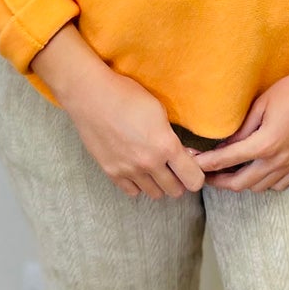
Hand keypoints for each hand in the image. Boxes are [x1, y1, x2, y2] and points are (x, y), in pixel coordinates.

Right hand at [65, 66, 207, 199]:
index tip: (192, 167)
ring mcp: (129, 170)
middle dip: (179, 180)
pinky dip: (138, 184)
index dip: (196, 175)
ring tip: (154, 168)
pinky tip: (137, 169)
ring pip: (155, 194)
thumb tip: (184, 155)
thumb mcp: (160, 111)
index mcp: (165, 145)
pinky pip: (132, 191)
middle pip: (175, 191)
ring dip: (159, 183)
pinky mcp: (111, 172)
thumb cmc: (127, 96)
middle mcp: (149, 163)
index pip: (193, 179)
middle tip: (174, 168)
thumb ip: (172, 137)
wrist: (91, 96)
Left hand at [191, 64, 288, 192]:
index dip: (207, 164)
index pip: (227, 160)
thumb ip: (242, 130)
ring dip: (243, 183)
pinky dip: (266, 183)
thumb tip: (224, 146)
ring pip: (261, 187)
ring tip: (230, 173)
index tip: (194, 164)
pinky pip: (281, 185)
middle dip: (220, 182)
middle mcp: (280, 160)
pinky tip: (259, 172)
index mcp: (265, 143)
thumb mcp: (262, 104)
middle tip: (207, 175)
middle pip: (242, 183)